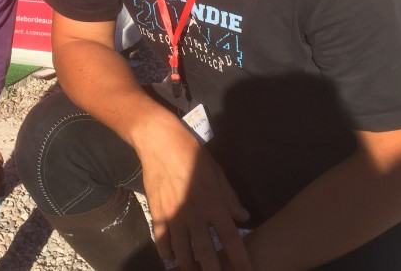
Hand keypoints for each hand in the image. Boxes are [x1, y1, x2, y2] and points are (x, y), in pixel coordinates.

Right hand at [139, 123, 250, 270]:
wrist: (160, 142)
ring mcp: (174, 216)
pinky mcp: (157, 212)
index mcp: (214, 203)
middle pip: (207, 254)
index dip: (240, 260)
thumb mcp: (217, 171)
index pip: (231, 240)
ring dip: (190, 266)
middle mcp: (195, 215)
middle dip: (214, 270)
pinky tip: (171, 258)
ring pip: (183, 252)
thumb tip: (243, 217)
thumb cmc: (192, 153)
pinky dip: (166, 253)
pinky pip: (162, 240)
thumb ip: (230, 197)